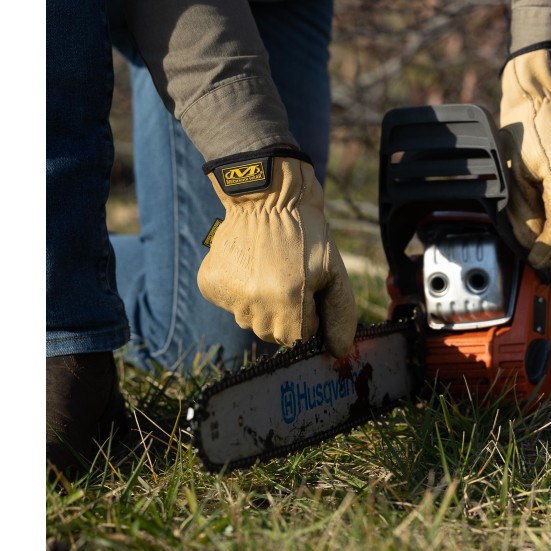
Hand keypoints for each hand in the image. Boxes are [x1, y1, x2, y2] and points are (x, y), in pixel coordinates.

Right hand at [197, 151, 356, 356]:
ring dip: (260, 302)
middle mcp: (255, 305)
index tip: (306, 288)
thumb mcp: (334, 271)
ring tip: (265, 268)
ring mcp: (229, 297)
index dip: (308, 314)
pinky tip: (247, 265)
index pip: (300, 336)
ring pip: (249, 320)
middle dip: (284, 313)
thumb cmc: (306, 234)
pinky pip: (228, 304)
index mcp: (289, 303)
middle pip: (273, 333)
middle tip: (286, 277)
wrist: (267, 197)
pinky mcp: (209, 285)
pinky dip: (238, 290)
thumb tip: (339, 353)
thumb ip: (340, 315)